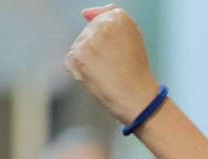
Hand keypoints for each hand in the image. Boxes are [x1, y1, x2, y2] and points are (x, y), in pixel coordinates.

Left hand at [65, 5, 159, 122]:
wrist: (134, 96)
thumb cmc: (135, 70)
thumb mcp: (132, 37)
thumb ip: (109, 18)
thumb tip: (85, 13)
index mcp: (120, 17)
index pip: (102, 18)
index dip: (110, 38)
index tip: (121, 50)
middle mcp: (102, 25)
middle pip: (89, 30)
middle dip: (98, 46)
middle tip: (115, 61)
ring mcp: (87, 41)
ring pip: (80, 44)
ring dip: (89, 57)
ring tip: (107, 69)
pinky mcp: (76, 56)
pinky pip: (72, 58)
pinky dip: (80, 68)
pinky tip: (96, 74)